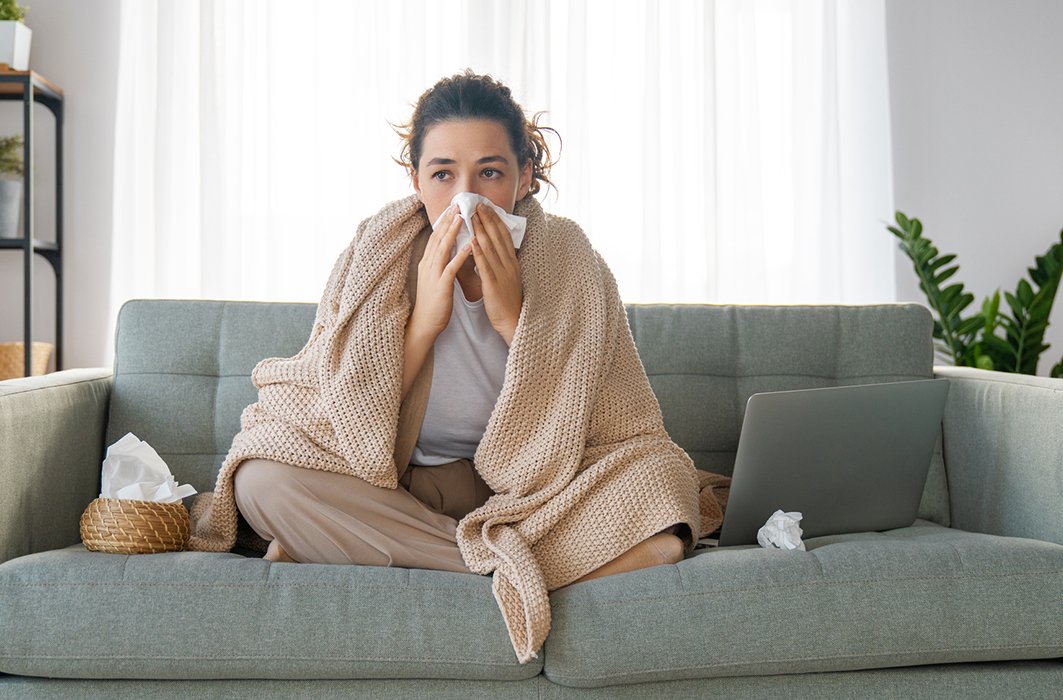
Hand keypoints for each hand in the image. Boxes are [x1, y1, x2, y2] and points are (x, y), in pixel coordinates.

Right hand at [410, 204, 472, 337]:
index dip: (443, 221)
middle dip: (448, 220)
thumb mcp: (435, 278)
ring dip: (453, 232)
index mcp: (427, 262)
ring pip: (443, 249)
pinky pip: (451, 268)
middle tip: (457, 204)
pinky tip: (468, 246)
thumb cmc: (433, 302)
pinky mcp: (441, 286)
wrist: (424, 324)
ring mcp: (433, 275)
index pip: (435, 237)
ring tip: (462, 218)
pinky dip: (459, 256)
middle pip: (438, 238)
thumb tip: (448, 249)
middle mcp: (428, 265)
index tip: (452, 208)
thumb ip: (440, 263)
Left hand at [470, 202, 523, 343]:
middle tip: (477, 204)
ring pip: (491, 247)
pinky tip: (472, 241)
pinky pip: (485, 265)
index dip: (495, 220)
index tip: (487, 207)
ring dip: (481, 230)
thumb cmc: (507, 300)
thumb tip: (490, 248)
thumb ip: (500, 262)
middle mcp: (508, 264)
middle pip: (497, 237)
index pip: (503, 236)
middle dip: (487, 219)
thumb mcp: (507, 277)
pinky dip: (478, 252)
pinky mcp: (494, 284)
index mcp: (511, 262)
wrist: (512, 321)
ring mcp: (502, 273)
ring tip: (472, 216)